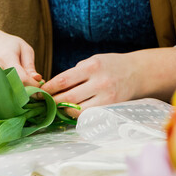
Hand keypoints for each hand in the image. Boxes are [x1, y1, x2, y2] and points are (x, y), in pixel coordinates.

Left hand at [41, 47, 175, 117]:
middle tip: (43, 103)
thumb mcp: (92, 61)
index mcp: (92, 66)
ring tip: (54, 108)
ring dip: (63, 110)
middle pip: (68, 97)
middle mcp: (100, 82)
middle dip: (52, 102)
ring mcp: (107, 97)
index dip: (48, 88)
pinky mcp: (111, 107)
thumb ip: (75, 73)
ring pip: (78, 110)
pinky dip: (76, 115)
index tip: (39, 92)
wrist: (136, 72)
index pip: (63, 80)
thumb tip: (53, 87)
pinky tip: (70, 112)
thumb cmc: (109, 65)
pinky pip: (89, 115)